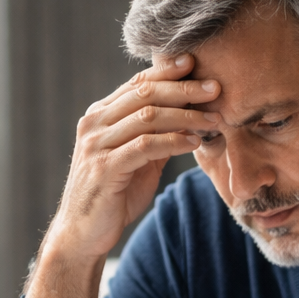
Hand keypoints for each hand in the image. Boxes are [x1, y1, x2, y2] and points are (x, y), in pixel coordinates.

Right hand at [23, 55, 220, 297]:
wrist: (83, 233)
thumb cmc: (113, 195)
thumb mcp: (137, 160)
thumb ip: (156, 136)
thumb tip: (189, 117)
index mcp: (100, 116)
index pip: (138, 84)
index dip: (168, 72)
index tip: (198, 64)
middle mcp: (95, 124)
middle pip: (145, 94)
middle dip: (183, 89)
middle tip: (215, 88)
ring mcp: (97, 145)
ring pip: (147, 117)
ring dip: (186, 116)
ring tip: (214, 118)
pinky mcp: (105, 168)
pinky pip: (145, 146)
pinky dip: (174, 141)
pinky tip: (195, 141)